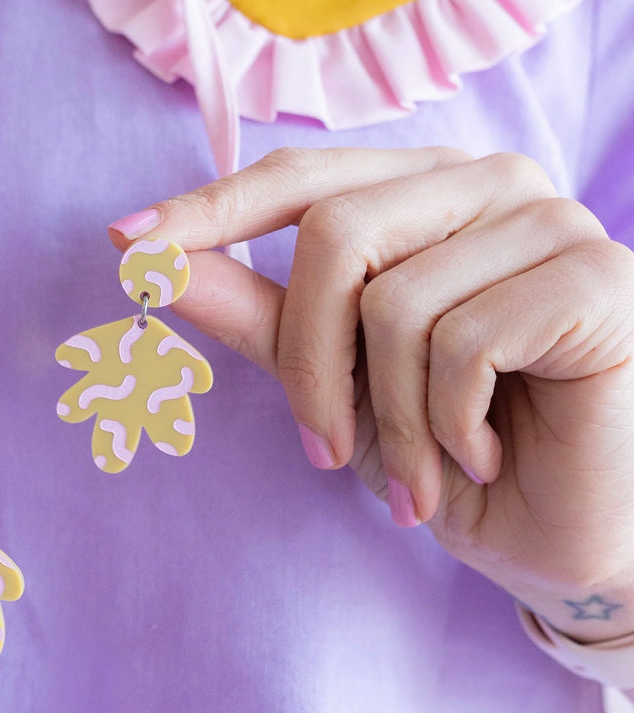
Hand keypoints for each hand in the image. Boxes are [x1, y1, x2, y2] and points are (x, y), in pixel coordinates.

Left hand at [109, 148, 633, 640]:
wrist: (563, 534)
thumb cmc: (446, 445)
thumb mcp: (331, 377)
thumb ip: (254, 311)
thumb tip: (149, 258)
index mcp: (424, 188)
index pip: (299, 178)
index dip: (209, 211)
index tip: (126, 244)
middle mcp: (489, 181)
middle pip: (335, 236)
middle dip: (307, 363)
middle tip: (321, 448)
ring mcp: (552, 221)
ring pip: (395, 302)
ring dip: (386, 419)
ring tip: (419, 471)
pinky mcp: (600, 279)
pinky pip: (463, 343)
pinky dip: (447, 427)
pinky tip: (483, 456)